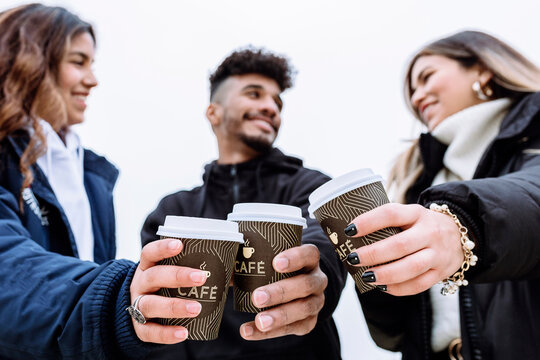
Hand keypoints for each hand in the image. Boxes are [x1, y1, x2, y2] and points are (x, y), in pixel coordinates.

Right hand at [129, 238, 207, 342]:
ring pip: (150, 304)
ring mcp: (136, 305)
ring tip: (197, 309)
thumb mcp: (173, 273)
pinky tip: (184, 333)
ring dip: (174, 306)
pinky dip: (166, 333)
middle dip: (177, 276)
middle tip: (201, 277)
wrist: (140, 311)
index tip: (180, 245)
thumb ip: (198, 268)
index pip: (150, 252)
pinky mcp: (139, 328)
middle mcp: (140, 284)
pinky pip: (150, 331)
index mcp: (148, 266)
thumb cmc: (166, 286)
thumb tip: (234, 267)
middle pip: (153, 276)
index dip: (162, 248)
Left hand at [239, 244, 327, 339]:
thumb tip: (219, 266)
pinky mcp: (309, 322)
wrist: (295, 289)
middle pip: (305, 284)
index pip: (309, 254)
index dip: (295, 257)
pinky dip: (271, 332)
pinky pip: (293, 328)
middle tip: (257, 297)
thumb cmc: (276, 269)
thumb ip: (249, 260)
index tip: (275, 263)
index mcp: (309, 259)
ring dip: (279, 316)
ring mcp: (316, 302)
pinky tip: (249, 331)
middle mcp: (317, 280)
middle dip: (281, 292)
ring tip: (259, 321)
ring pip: (303, 309)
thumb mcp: (268, 260)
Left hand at [346, 203, 463, 295]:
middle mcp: (430, 232)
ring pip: (411, 267)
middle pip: (400, 245)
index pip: (391, 214)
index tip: (349, 229)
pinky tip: (382, 286)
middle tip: (353, 258)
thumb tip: (351, 235)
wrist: (462, 235)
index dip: (369, 221)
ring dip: (385, 274)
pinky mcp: (440, 272)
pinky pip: (418, 284)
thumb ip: (388, 223)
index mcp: (417, 213)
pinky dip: (398, 288)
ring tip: (367, 276)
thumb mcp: (410, 215)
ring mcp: (437, 254)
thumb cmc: (423, 225)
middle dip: (373, 254)